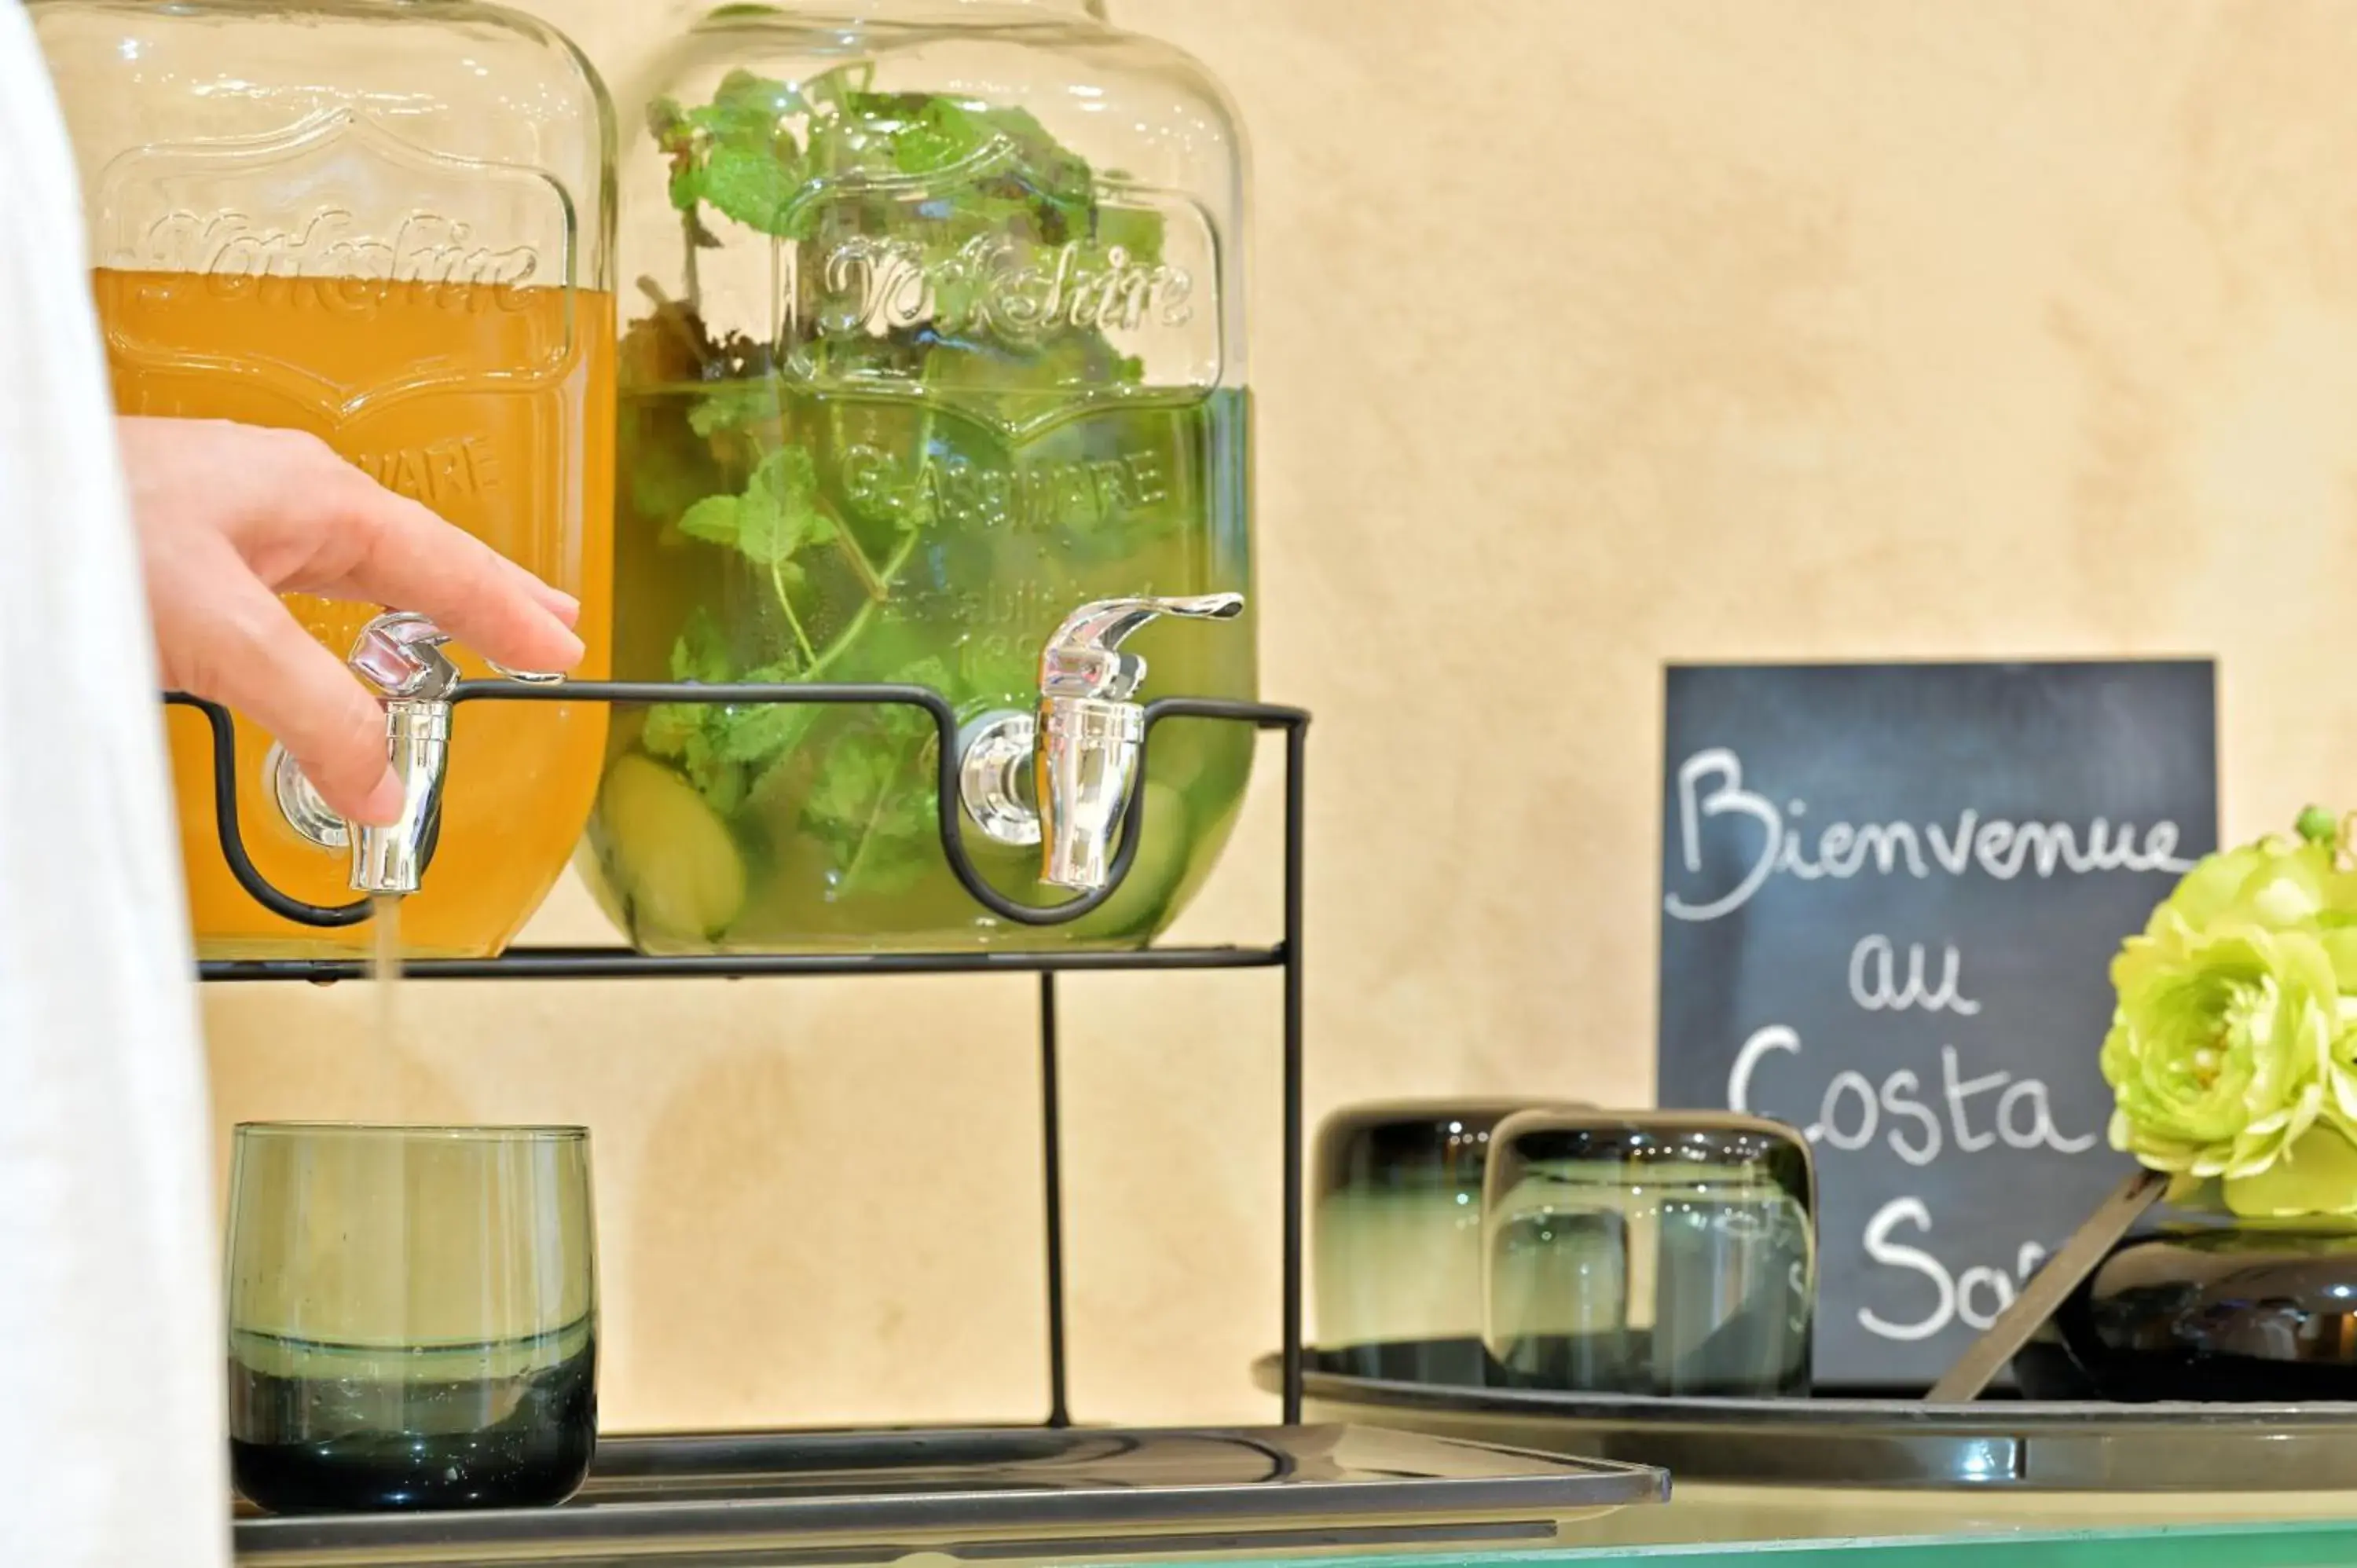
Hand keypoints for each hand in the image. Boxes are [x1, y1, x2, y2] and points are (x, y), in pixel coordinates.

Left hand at [118, 416, 586, 824]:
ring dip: (422, 603)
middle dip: (488, 595)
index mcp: (315, 497)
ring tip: (472, 634)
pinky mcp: (188, 541)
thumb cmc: (82, 525)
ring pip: (359, 565)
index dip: (511, 614)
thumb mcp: (219, 632)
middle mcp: (284, 495)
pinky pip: (304, 580)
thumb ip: (314, 712)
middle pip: (416, 553)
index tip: (566, 652)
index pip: (446, 565)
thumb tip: (386, 785)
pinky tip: (344, 633)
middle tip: (550, 631)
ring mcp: (235, 514)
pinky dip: (353, 612)